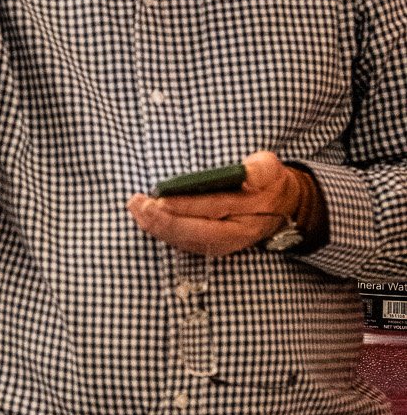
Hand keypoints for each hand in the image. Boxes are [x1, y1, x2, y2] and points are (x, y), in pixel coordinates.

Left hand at [127, 151, 314, 256]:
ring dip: (156, 227)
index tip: (159, 199)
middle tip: (138, 205)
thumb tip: (246, 172)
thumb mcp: (270, 169)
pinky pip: (182, 241)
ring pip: (184, 240)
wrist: (278, 205)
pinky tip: (145, 219)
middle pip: (193, 231)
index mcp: (248, 215)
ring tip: (135, 209)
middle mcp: (232, 236)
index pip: (212, 210)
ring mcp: (220, 244)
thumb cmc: (268, 182)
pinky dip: (162, 231)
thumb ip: (260, 170)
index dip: (184, 206)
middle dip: (162, 220)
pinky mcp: (209, 245)